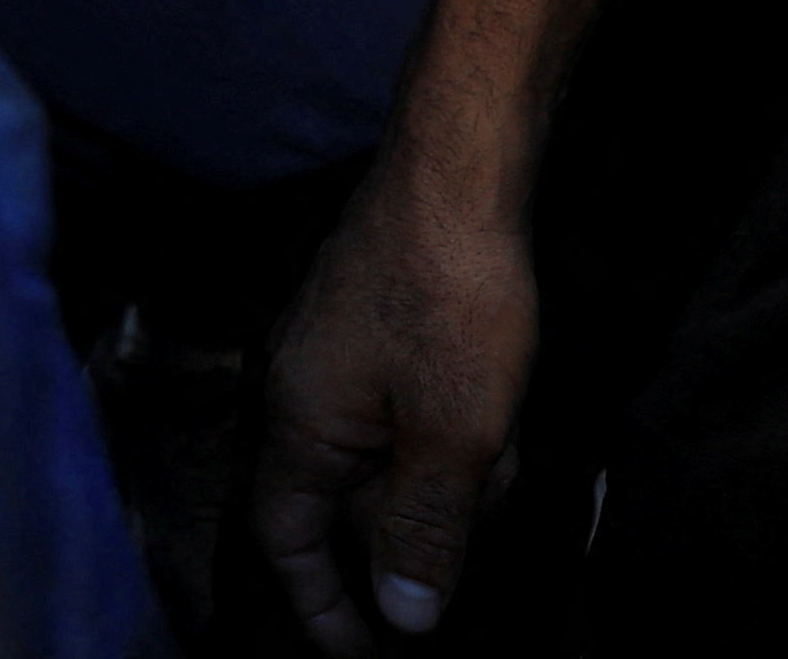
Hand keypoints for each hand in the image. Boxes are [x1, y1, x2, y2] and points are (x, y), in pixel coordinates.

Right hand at [254, 160, 537, 650]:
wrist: (461, 176)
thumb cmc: (449, 294)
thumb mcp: (455, 432)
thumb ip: (425, 528)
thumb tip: (404, 614)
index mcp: (298, 420)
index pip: (286, 538)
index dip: (322, 605)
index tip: (368, 655)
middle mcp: (299, 390)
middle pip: (347, 503)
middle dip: (419, 524)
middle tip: (482, 509)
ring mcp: (334, 357)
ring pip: (386, 458)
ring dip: (447, 474)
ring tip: (500, 441)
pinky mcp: (372, 331)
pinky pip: (402, 416)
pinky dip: (449, 432)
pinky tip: (496, 409)